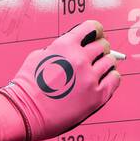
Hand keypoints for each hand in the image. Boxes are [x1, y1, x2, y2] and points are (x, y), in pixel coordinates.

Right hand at [0, 20, 121, 140]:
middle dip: (99, 49)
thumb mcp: (38, 56)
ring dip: (105, 64)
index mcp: (65, 45)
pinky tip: (102, 81)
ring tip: (95, 72)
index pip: (92, 28)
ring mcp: (90, 78)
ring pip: (111, 61)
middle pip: (103, 45)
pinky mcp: (97, 96)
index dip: (95, 32)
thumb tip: (76, 48)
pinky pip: (115, 79)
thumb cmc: (27, 87)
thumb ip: (59, 48)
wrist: (24, 112)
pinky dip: (111, 78)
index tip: (95, 36)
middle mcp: (80, 59)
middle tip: (93, 58)